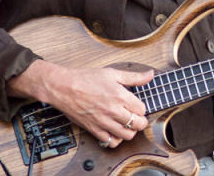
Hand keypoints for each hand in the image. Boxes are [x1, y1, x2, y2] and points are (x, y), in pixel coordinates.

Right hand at [8, 60, 152, 147]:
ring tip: (127, 124)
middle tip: (136, 117)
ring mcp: (104, 122)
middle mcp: (114, 111)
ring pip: (127, 135)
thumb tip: (149, 75)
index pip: (142, 109)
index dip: (142, 107)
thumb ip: (133, 77)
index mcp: (120, 96)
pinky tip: (115, 131)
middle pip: (138, 124)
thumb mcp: (112, 73)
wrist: (64, 87)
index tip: (137, 106)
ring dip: (130, 131)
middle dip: (140, 121)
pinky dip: (116, 139)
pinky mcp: (94, 129)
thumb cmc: (85, 79)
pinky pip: (111, 142)